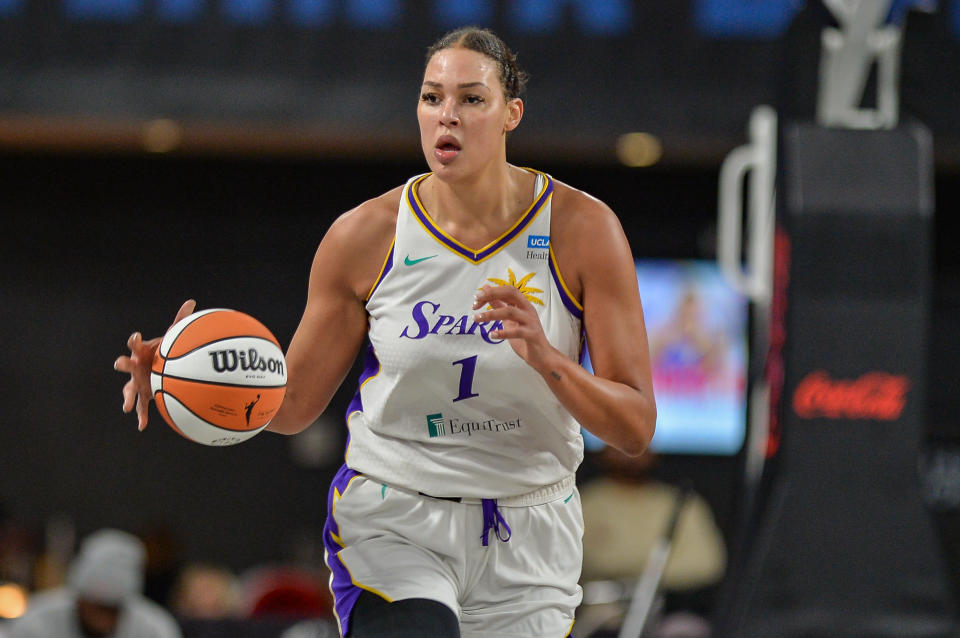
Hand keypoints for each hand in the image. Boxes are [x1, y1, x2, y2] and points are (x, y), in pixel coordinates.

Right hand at [114, 299, 195, 430]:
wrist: (158, 367)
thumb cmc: (163, 351)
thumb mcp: (172, 336)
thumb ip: (180, 320)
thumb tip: (192, 302)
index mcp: (141, 352)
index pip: (134, 344)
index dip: (134, 340)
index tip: (136, 336)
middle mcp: (135, 367)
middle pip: (125, 365)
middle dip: (122, 364)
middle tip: (119, 364)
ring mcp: (136, 382)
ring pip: (128, 390)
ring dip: (127, 397)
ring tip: (126, 407)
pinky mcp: (143, 394)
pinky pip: (142, 407)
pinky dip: (142, 416)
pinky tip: (142, 426)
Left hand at [473, 285, 553, 368]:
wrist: (541, 355)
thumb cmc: (525, 336)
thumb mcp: (509, 319)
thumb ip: (499, 305)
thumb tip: (486, 290)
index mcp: (523, 304)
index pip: (507, 290)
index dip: (492, 291)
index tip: (477, 298)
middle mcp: (528, 309)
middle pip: (511, 293)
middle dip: (492, 294)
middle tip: (476, 302)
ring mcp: (531, 321)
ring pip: (511, 312)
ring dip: (491, 314)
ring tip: (477, 318)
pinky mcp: (532, 335)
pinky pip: (517, 332)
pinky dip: (503, 333)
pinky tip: (492, 334)